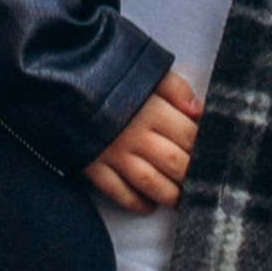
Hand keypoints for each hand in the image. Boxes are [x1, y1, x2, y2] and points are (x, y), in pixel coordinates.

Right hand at [84, 72, 201, 214]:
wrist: (58, 69)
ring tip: (180, 199)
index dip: (205, 146)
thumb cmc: (106, 64)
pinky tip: (148, 205)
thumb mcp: (146, 64)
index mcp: (152, 108)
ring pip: (150, 183)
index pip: (190, 136)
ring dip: (169, 195)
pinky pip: (117, 191)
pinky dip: (135, 202)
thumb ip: (175, 87)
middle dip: (191, 175)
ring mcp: (113, 152)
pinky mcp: (92, 164)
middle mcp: (136, 134)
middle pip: (174, 163)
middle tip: (202, 182)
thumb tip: (200, 111)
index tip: (213, 153)